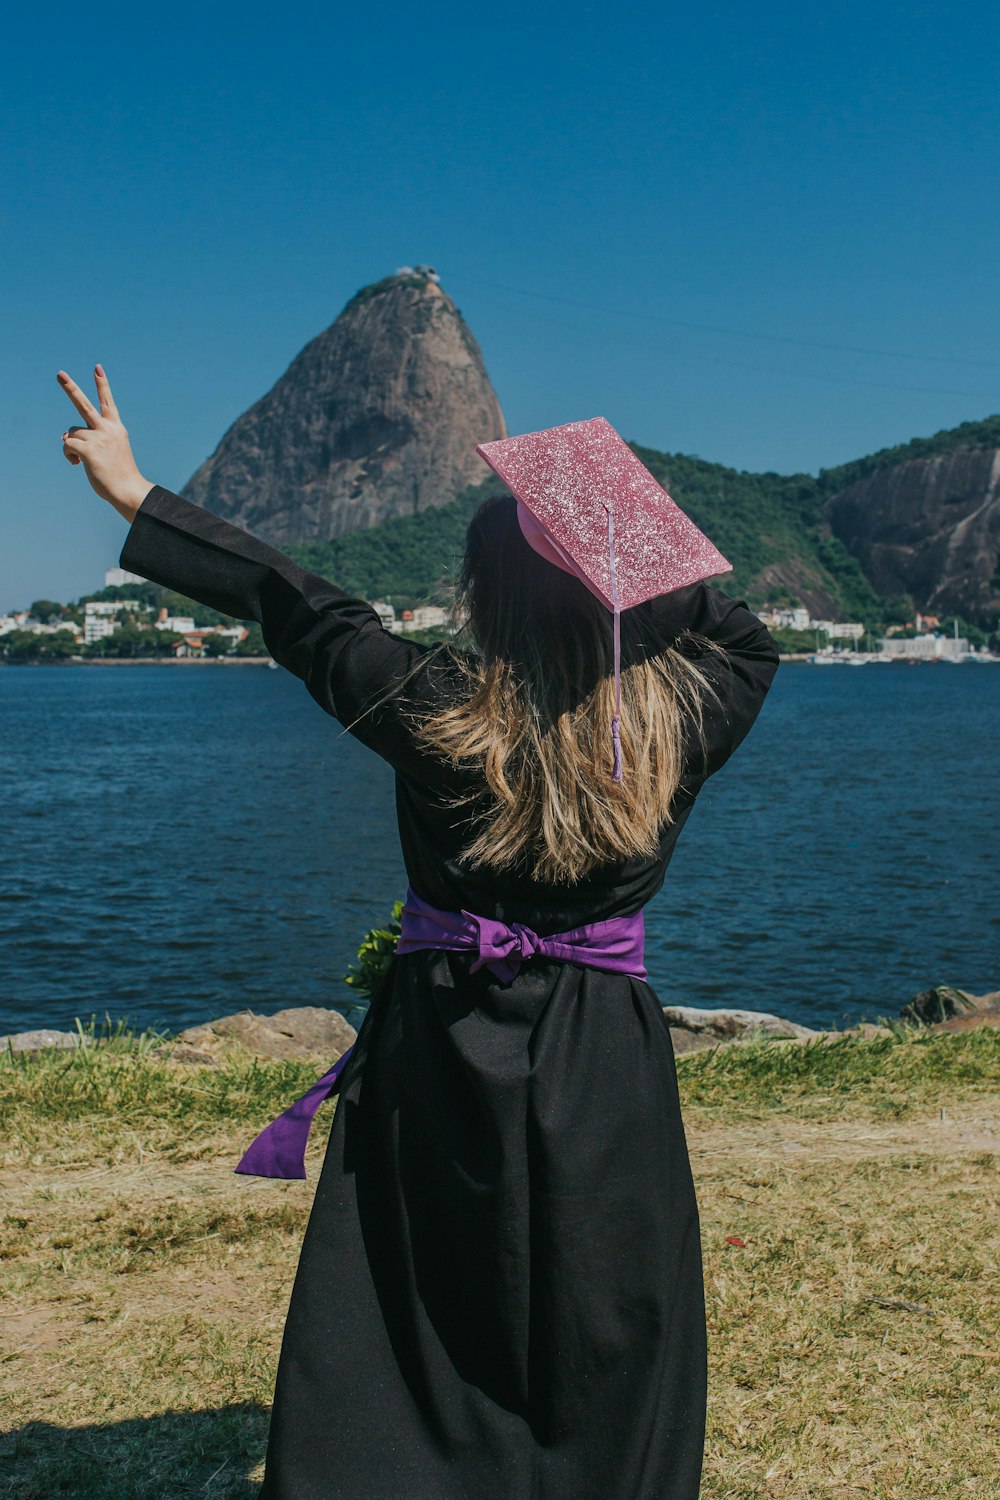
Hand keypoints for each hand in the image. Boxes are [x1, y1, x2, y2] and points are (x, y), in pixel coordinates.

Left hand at [57, 365, 154, 521]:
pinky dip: (69, 455)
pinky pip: (68, 445)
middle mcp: (107, 429)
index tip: (97, 368)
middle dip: (71, 388)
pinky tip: (77, 464)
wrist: (128, 490)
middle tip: (59, 374)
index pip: (107, 402)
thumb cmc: (119, 474)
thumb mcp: (108, 451)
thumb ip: (88, 439)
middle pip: (84, 404)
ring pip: (72, 433)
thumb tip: (64, 436)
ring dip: (72, 445)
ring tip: (81, 460)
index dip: (102, 384)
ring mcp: (98, 438)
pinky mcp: (88, 450)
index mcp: (116, 428)